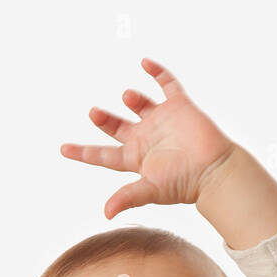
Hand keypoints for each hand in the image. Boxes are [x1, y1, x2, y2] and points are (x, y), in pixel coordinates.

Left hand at [60, 57, 237, 219]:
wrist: (214, 170)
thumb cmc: (184, 183)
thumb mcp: (151, 190)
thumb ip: (127, 198)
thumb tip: (106, 214)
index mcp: (136, 158)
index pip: (103, 155)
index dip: (83, 152)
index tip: (63, 149)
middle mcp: (146, 138)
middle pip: (117, 127)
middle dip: (103, 120)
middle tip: (93, 113)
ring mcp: (162, 121)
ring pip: (139, 104)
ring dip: (130, 98)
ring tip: (127, 98)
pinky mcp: (179, 107)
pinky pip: (167, 84)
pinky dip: (156, 72)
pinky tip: (144, 63)